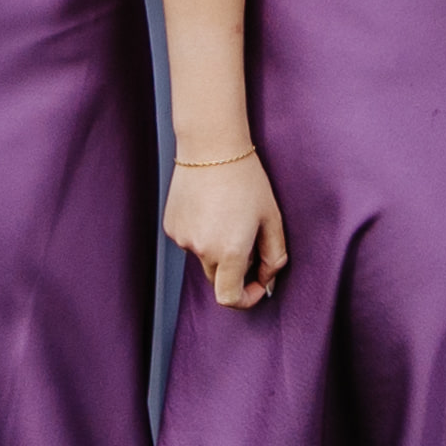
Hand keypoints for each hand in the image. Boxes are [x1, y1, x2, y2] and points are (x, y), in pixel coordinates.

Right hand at [165, 145, 289, 310]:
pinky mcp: (171, 226)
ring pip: (204, 257)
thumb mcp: (272, 218)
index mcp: (230, 251)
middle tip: (247, 237)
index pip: (229, 298)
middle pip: (218, 278)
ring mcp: (183, 239)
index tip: (257, 285)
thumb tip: (267, 279)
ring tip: (226, 213)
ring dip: (217, 248)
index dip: (245, 299)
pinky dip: (202, 233)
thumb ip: (274, 256)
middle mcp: (203, 250)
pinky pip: (190, 241)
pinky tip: (209, 206)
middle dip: (235, 268)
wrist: (210, 147)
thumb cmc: (246, 179)